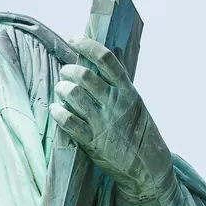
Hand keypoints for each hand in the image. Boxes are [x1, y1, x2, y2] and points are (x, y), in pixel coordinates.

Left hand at [52, 40, 179, 205]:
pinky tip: (58, 109)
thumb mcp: (136, 104)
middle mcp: (115, 104)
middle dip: (69, 70)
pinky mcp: (92, 142)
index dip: (87, 44)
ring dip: (62, 88)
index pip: (106, 59)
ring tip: (62, 90)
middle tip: (66, 73)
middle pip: (84, 76)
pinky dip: (59, 112)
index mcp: (128, 92)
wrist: (148, 168)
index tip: (74, 38)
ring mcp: (103, 123)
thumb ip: (120, 83)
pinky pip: (68, 121)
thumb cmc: (140, 131)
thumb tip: (109, 55)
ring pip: (73, 94)